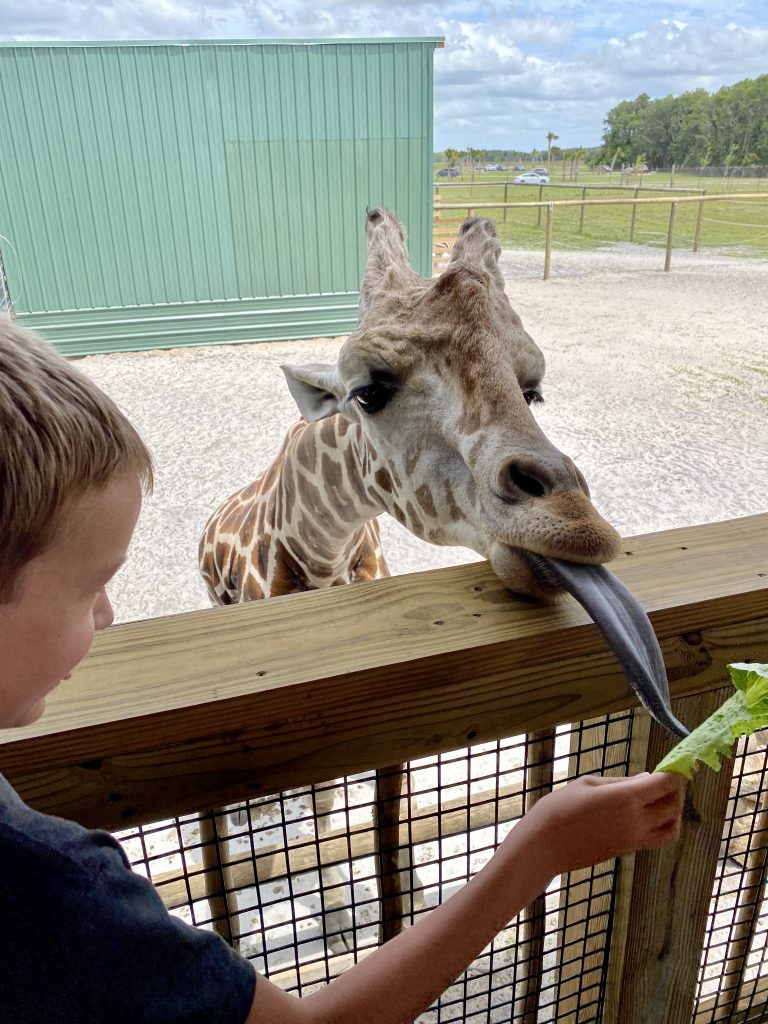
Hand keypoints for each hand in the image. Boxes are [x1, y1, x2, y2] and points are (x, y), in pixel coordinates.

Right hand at [525, 771, 684, 875]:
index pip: (667, 784)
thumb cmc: (560, 808)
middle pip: (674, 805)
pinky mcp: (628, 850)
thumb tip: (647, 779)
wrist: (544, 845)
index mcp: (626, 799)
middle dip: (676, 789)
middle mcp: (636, 821)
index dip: (675, 772)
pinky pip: (658, 838)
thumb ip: (621, 782)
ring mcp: (634, 839)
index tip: (675, 763)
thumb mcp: (588, 784)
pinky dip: (663, 825)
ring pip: (672, 828)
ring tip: (660, 797)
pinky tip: (647, 812)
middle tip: (667, 777)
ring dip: (674, 811)